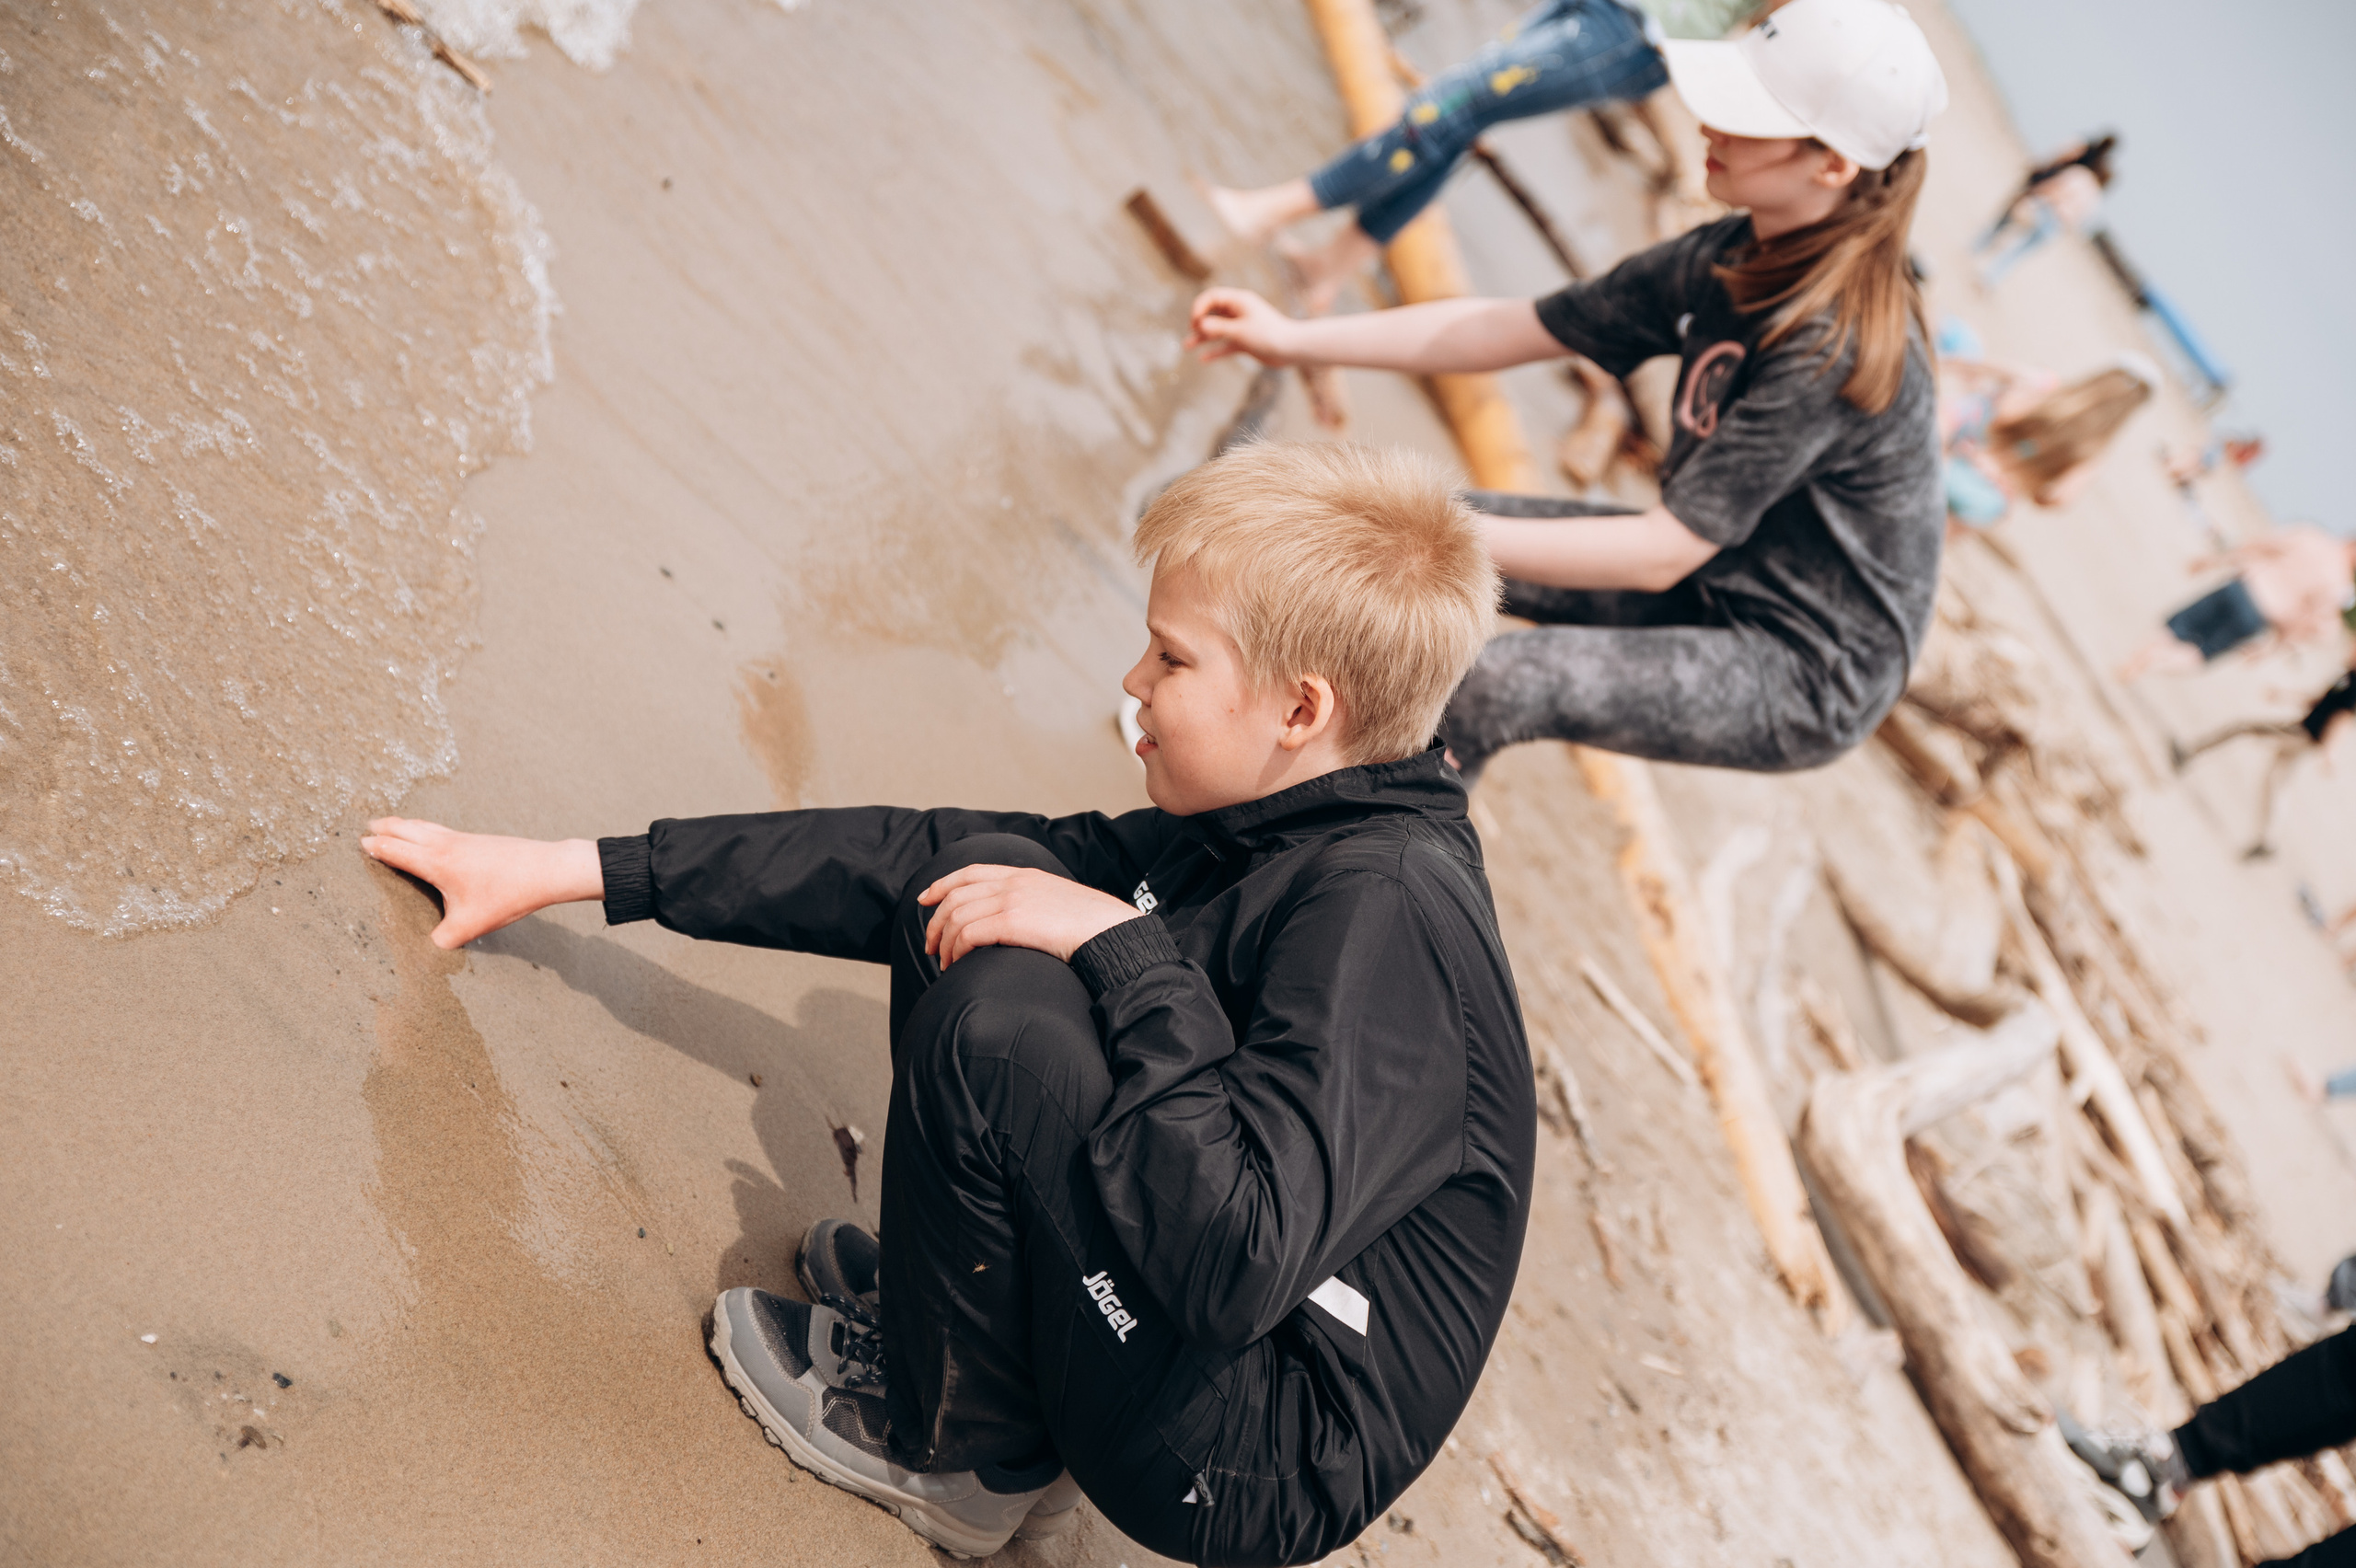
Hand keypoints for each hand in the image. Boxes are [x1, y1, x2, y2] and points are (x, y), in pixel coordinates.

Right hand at [360, 817, 603, 949]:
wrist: (546, 869)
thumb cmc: (507, 895)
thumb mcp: (471, 926)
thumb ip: (443, 941)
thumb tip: (426, 953)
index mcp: (436, 861)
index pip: (396, 850)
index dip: (376, 847)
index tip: (359, 843)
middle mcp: (445, 844)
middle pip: (406, 829)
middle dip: (384, 827)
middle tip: (367, 826)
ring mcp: (462, 838)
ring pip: (424, 825)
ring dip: (404, 823)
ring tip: (392, 823)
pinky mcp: (476, 838)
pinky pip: (441, 828)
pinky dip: (425, 826)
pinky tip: (431, 834)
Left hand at [918, 865, 1145, 966]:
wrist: (1110, 931)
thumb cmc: (1090, 927)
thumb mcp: (1056, 902)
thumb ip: (1032, 903)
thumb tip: (1014, 923)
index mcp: (1023, 874)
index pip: (970, 872)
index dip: (941, 884)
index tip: (924, 900)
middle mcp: (1013, 882)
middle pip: (955, 895)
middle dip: (935, 921)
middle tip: (930, 946)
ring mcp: (1012, 900)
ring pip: (958, 916)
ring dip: (944, 942)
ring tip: (945, 963)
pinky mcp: (1013, 922)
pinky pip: (969, 934)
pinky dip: (956, 950)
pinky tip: (957, 964)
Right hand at [1185, 287, 1299, 366]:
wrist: (1292, 349)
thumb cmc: (1268, 335)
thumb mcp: (1239, 331)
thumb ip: (1218, 328)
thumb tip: (1198, 324)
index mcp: (1239, 301)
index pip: (1212, 297)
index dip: (1199, 307)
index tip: (1194, 321)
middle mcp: (1239, 311)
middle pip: (1212, 313)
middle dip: (1199, 322)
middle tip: (1192, 331)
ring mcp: (1242, 327)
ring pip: (1217, 330)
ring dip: (1203, 337)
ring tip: (1186, 346)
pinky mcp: (1246, 341)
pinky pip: (1226, 344)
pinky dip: (1215, 350)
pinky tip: (1203, 359)